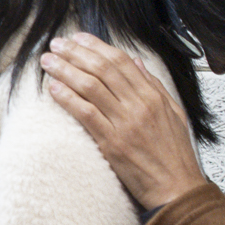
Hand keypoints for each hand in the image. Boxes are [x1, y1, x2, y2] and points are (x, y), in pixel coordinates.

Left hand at [42, 33, 209, 210]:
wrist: (176, 187)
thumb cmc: (173, 153)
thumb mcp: (173, 113)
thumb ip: (154, 85)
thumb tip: (136, 62)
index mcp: (153, 96)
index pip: (121, 62)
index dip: (96, 47)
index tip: (78, 38)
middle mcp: (139, 105)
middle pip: (102, 70)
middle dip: (76, 54)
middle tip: (55, 44)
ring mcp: (124, 123)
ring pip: (90, 88)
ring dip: (65, 71)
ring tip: (47, 61)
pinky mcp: (112, 143)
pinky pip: (85, 114)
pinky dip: (68, 98)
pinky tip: (53, 88)